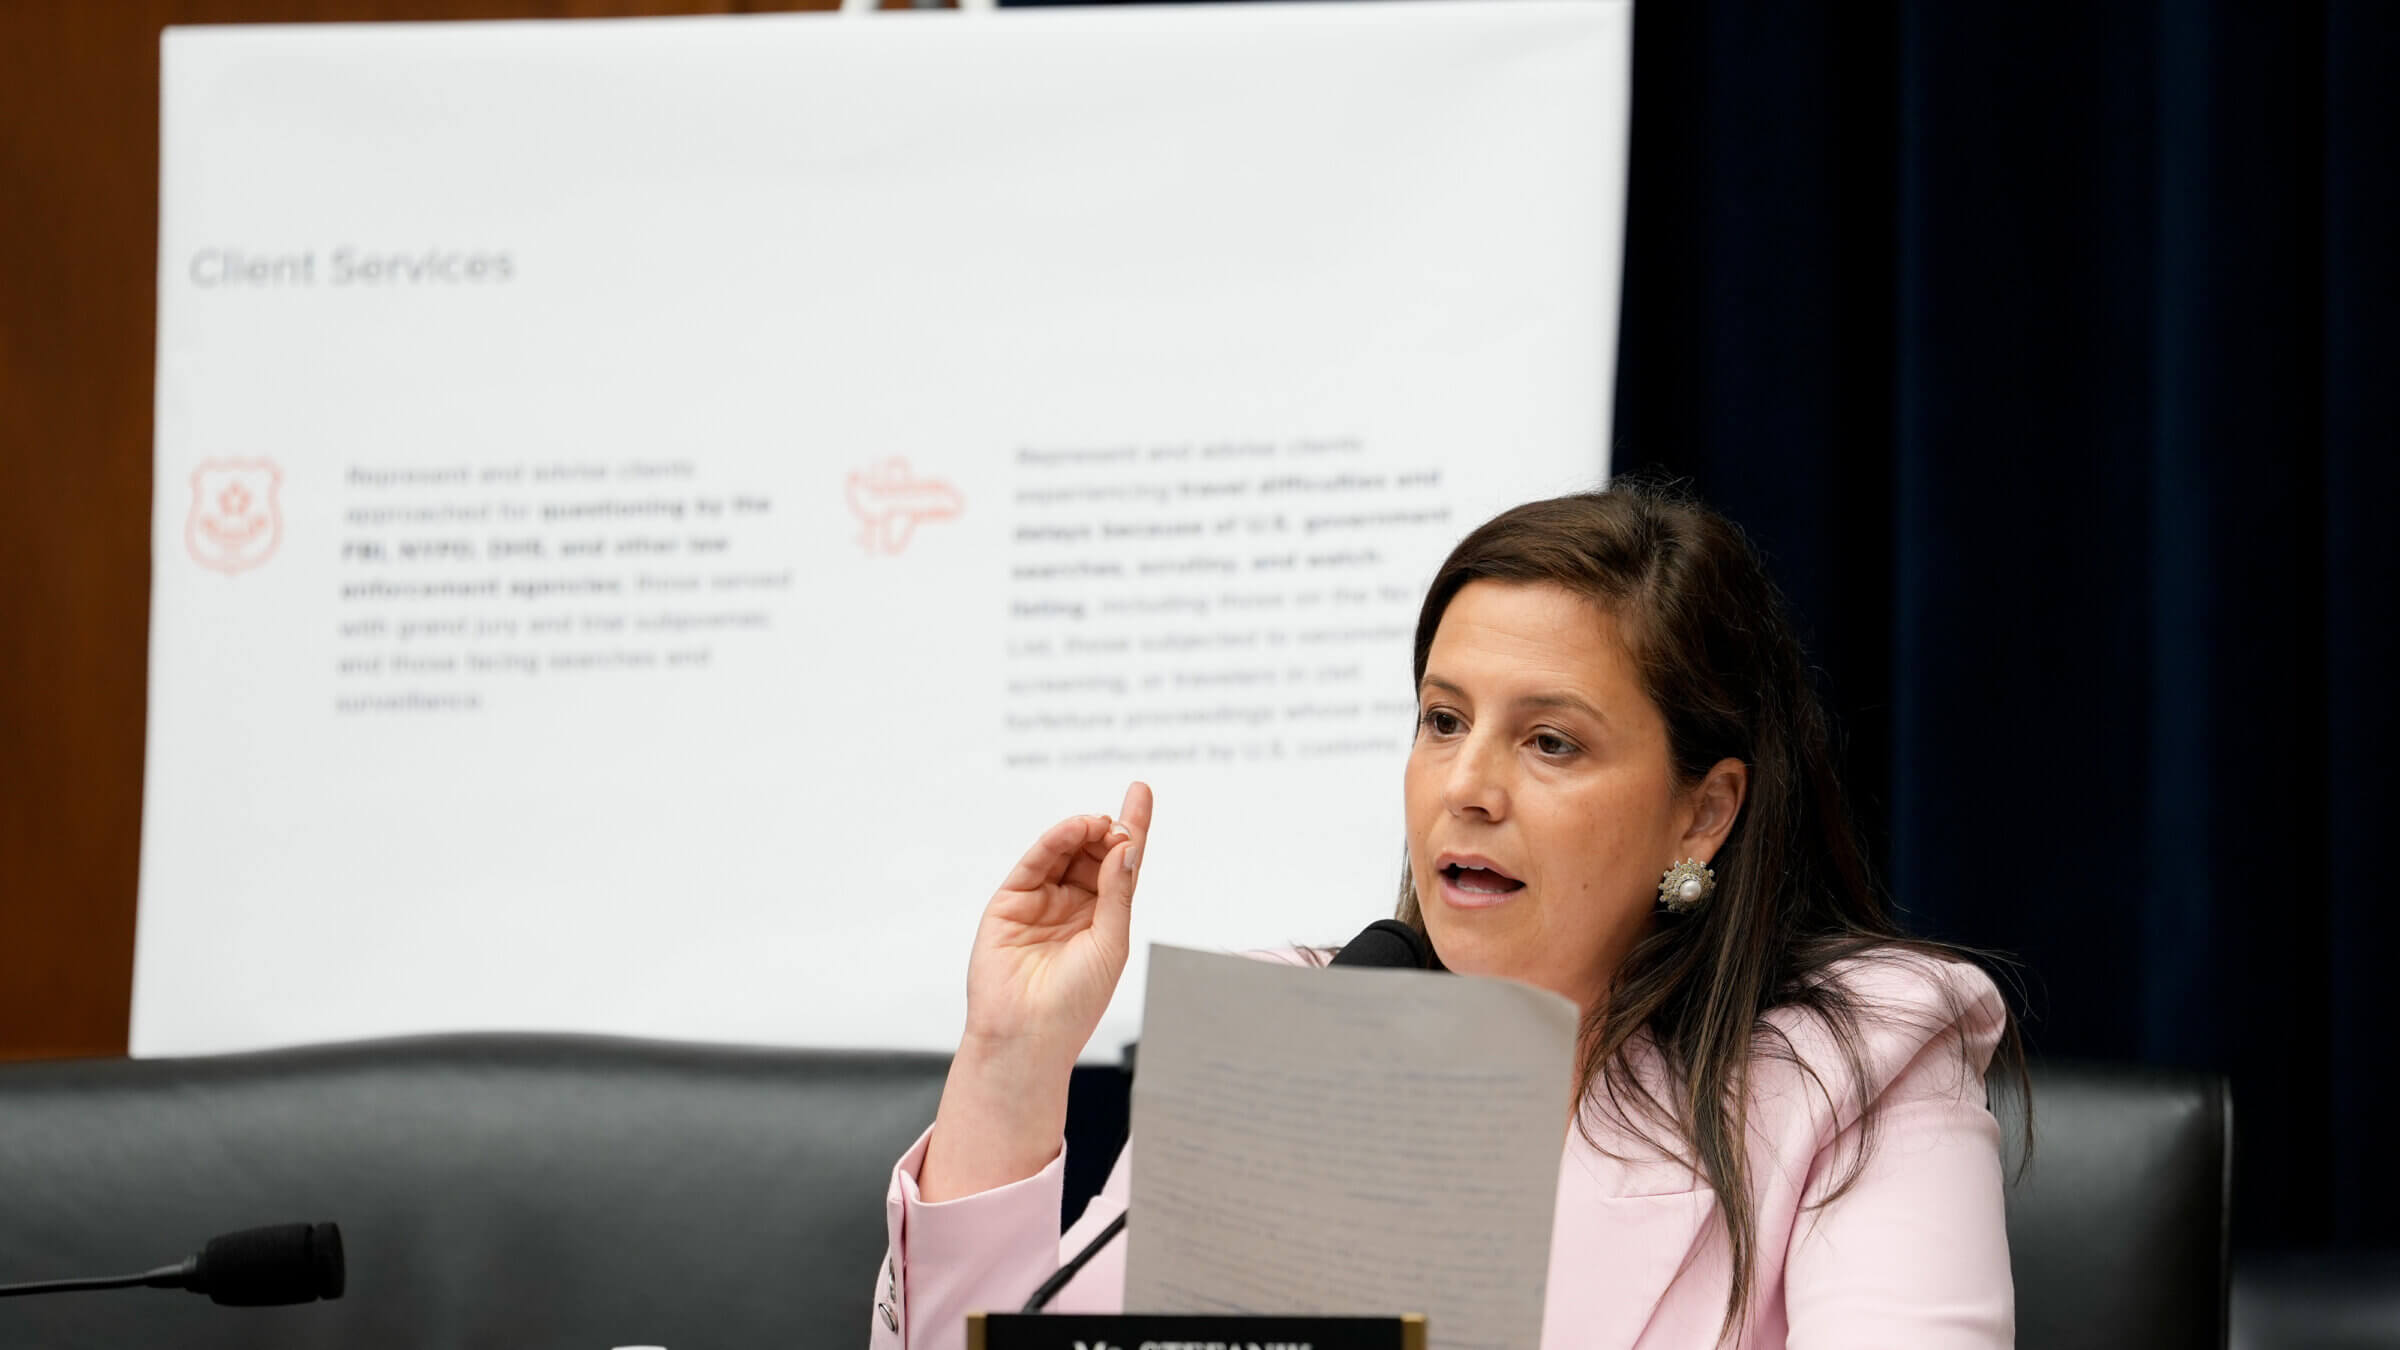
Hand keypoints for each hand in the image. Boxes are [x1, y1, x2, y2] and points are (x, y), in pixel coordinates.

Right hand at [961, 780, 1151, 1061]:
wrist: (1028, 1035)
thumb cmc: (1075, 1002)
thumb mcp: (1110, 943)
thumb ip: (1118, 892)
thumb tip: (1127, 846)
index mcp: (1103, 919)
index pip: (1120, 864)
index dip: (1133, 828)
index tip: (1141, 791)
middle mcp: (1073, 905)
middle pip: (1094, 852)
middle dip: (1109, 831)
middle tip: (1121, 823)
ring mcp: (1042, 901)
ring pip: (1065, 852)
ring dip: (1084, 831)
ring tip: (1100, 823)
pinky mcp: (1011, 901)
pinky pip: (1037, 862)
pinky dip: (1056, 840)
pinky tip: (1077, 829)